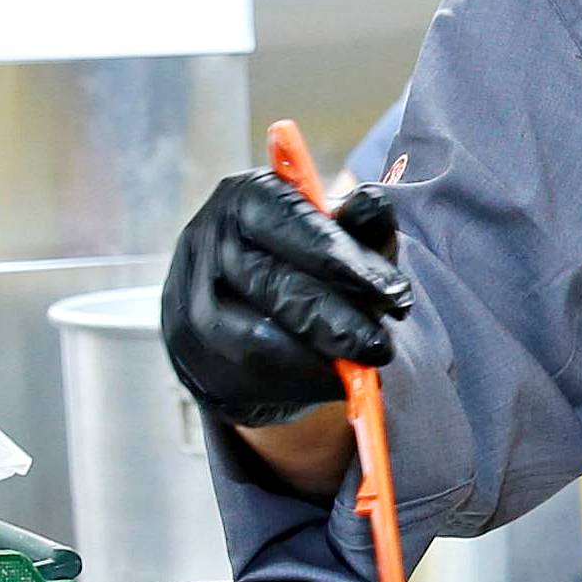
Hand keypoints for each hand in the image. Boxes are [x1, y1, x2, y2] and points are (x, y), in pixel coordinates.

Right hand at [163, 172, 407, 427]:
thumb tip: (374, 202)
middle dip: (334, 319)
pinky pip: (239, 377)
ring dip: (314, 359)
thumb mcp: (343, 238)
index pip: (288, 220)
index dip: (343, 258)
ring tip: (361, 368)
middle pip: (270, 283)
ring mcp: (186, 296)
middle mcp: (205, 239)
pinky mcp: (185, 350)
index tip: (396, 294)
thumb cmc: (308, 263)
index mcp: (245, 197)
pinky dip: (293, 384)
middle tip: (381, 346)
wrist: (251, 309)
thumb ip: (362, 224)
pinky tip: (330, 383)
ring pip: (250, 338)